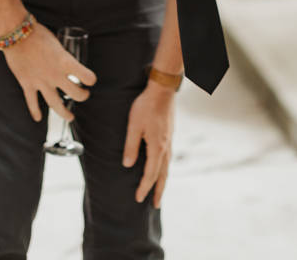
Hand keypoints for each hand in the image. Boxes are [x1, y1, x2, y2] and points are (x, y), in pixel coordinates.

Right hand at [2, 24, 96, 121]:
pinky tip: (38, 118)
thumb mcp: (57, 43)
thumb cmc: (38, 34)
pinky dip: (35, 111)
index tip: (90, 79)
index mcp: (66, 62)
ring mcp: (41, 82)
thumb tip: (65, 62)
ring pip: (56, 104)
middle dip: (82, 96)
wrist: (16, 34)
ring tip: (70, 117)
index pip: (87, 76)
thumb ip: (61, 56)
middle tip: (84, 94)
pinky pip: (32, 102)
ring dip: (64, 113)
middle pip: (75, 94)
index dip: (90, 79)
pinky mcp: (27, 84)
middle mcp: (55, 75)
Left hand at [122, 82, 175, 206]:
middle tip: (156, 205)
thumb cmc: (146, 106)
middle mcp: (165, 148)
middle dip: (158, 191)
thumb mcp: (134, 126)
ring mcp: (169, 142)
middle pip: (163, 175)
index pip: (151, 174)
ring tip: (159, 192)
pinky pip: (168, 159)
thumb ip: (131, 146)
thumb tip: (127, 165)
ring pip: (167, 168)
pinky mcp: (169, 137)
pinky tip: (161, 170)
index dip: (144, 187)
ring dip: (163, 182)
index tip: (138, 199)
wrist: (162, 90)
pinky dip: (164, 170)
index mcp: (157, 147)